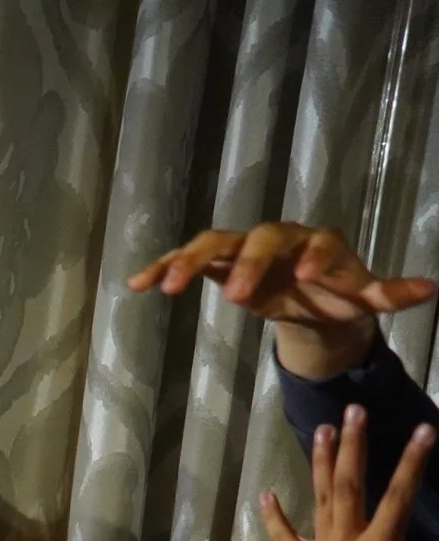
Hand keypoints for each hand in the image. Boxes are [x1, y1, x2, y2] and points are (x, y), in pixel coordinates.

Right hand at [129, 223, 437, 378]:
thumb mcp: (363, 296)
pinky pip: (186, 260)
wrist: (306, 290)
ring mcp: (243, 247)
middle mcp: (278, 238)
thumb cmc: (336, 291)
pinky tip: (136, 285)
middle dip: (249, 264)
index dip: (314, 257)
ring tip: (169, 287)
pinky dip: (161, 268)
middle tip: (237, 297)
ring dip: (191, 261)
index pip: (317, 243)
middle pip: (261, 238)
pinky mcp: (216, 261)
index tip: (307, 278)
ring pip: (215, 242)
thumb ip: (389, 293)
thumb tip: (431, 290)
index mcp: (318, 243)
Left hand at [259, 404, 434, 540]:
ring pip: (319, 499)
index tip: (425, 431)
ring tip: (322, 429)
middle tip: (352, 410)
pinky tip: (265, 493)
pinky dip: (273, 516)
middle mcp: (346, 540)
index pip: (400, 496)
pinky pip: (284, 538)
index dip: (413, 463)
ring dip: (320, 463)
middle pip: (349, 484)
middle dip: (352, 446)